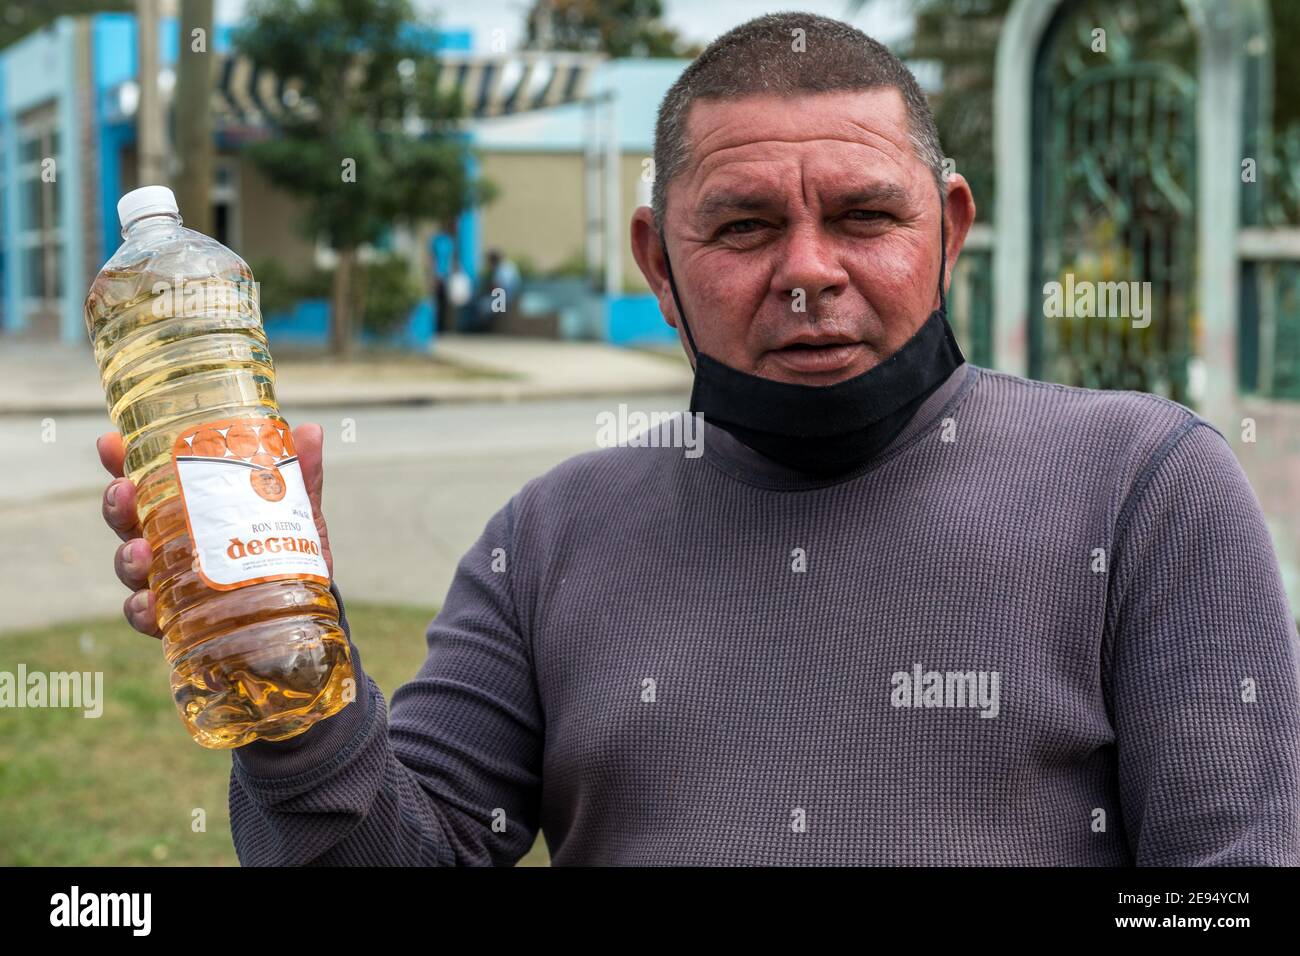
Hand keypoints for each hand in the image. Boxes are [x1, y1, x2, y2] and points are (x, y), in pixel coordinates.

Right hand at [96, 423, 333, 637]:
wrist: (301, 609)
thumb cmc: (285, 550)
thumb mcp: (294, 511)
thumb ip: (299, 477)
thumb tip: (312, 431)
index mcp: (188, 508)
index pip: (145, 481)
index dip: (122, 462)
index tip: (111, 443)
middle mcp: (169, 543)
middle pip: (127, 520)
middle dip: (117, 505)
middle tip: (124, 491)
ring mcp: (169, 581)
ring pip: (132, 566)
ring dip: (127, 556)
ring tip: (139, 550)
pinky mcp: (180, 618)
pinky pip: (149, 616)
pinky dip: (142, 610)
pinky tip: (148, 603)